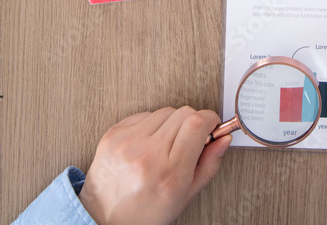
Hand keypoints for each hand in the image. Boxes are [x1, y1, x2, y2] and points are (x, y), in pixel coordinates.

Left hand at [78, 106, 231, 224]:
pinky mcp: (114, 134)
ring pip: (165, 111)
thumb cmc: (143, 214)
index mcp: (169, 174)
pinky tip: (147, 145)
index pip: (198, 123)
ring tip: (164, 148)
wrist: (102, 218)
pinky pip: (144, 115)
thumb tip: (223, 139)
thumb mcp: (183, 198)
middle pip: (184, 113)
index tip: (212, 126)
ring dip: (170, 125)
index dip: (210, 120)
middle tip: (188, 142)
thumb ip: (208, 166)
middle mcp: (147, 155)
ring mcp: (128, 142)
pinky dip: (151, 126)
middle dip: (192, 124)